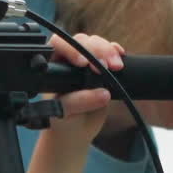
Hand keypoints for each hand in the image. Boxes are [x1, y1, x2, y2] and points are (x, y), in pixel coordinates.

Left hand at [46, 33, 124, 150]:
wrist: (74, 131)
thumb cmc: (62, 121)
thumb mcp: (64, 114)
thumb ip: (78, 102)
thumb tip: (103, 94)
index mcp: (51, 66)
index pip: (58, 45)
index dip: (71, 48)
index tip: (82, 63)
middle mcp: (67, 60)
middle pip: (81, 42)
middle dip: (95, 50)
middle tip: (104, 67)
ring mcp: (85, 61)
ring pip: (97, 44)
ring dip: (108, 51)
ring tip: (116, 67)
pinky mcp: (101, 66)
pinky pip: (110, 51)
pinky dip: (116, 52)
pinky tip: (121, 58)